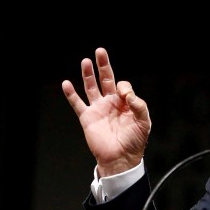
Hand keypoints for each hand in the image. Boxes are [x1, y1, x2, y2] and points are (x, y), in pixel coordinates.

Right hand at [61, 47, 151, 176]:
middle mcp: (111, 103)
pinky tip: (66, 83)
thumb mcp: (144, 121)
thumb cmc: (134, 141)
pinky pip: (77, 104)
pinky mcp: (87, 118)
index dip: (124, 87)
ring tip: (86, 61)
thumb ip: (139, 105)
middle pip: (106, 79)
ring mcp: (98, 109)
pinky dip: (71, 94)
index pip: (122, 86)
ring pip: (91, 87)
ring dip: (88, 75)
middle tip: (100, 51)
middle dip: (103, 65)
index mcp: (125, 103)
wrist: (121, 158)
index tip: (125, 96)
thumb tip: (127, 93)